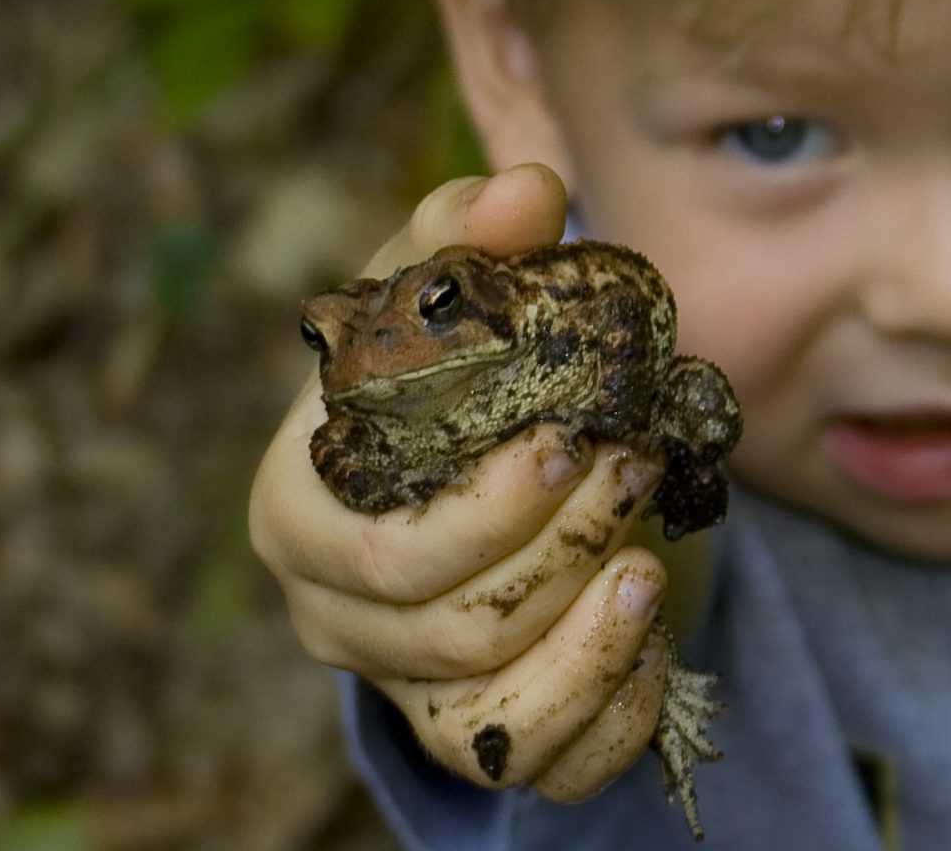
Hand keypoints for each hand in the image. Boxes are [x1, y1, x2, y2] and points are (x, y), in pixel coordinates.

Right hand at [249, 165, 672, 798]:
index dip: (476, 515)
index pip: (375, 552)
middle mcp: (332, 611)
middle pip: (446, 628)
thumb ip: (466, 238)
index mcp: (299, 510)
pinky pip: (533, 758)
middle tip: (631, 472)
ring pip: (488, 713)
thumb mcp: (437, 300)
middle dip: (554, 557)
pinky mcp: (465, 726)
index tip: (565, 443)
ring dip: (586, 646)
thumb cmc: (430, 380)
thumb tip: (530, 191)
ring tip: (651, 566)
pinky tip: (648, 644)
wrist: (445, 468)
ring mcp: (397, 680)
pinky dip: (601, 714)